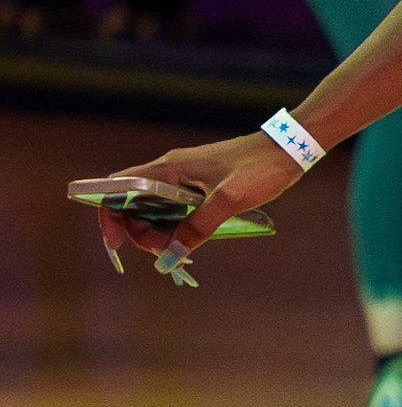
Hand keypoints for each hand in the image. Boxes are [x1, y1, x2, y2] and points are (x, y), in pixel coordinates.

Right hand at [76, 131, 302, 277]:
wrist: (287, 150)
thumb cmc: (260, 168)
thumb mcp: (229, 200)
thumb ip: (198, 227)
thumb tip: (170, 257)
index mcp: (167, 170)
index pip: (117, 188)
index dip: (108, 216)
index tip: (116, 244)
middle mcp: (169, 172)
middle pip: (133, 206)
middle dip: (140, 234)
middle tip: (166, 254)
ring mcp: (182, 178)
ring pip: (154, 210)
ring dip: (159, 234)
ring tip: (182, 251)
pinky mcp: (197, 186)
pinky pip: (173, 209)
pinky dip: (175, 227)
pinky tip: (190, 240)